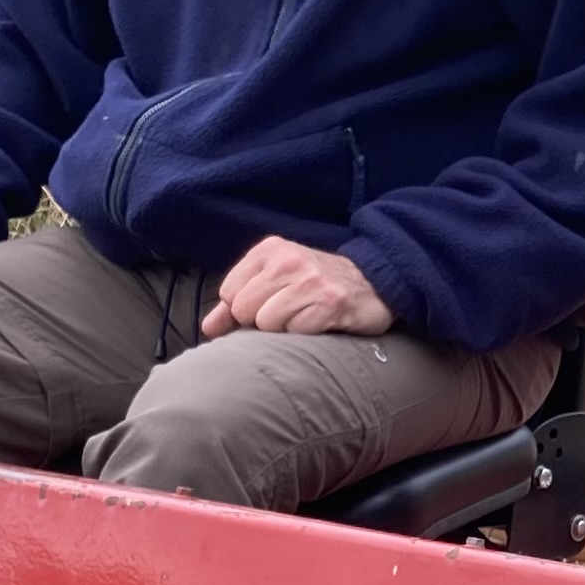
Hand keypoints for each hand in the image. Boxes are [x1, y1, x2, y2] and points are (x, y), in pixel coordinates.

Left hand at [203, 236, 393, 336]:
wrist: (375, 284)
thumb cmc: (318, 286)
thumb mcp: (276, 282)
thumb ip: (237, 303)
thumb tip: (208, 327)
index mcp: (269, 250)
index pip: (229, 293)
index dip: (246, 309)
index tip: (270, 305)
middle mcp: (288, 260)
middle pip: (244, 309)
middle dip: (263, 320)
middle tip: (290, 312)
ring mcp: (309, 281)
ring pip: (267, 323)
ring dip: (285, 329)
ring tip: (306, 317)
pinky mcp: (329, 303)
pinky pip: (296, 332)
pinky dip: (307, 334)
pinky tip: (321, 322)